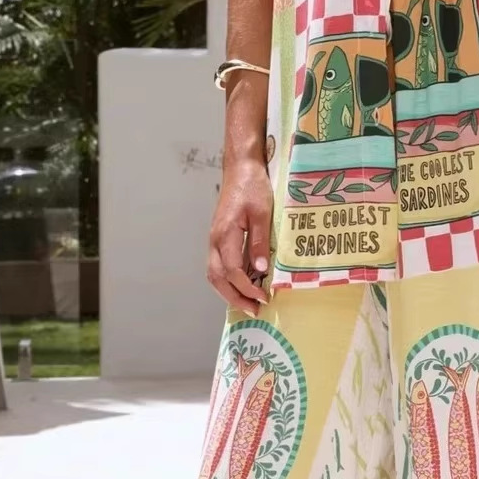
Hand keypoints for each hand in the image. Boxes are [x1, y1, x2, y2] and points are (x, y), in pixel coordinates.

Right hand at [208, 156, 272, 314]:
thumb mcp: (262, 213)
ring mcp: (214, 239)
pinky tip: (242, 285)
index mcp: (225, 234)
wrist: (240, 168)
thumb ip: (259, 242)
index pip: (233, 271)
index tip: (264, 297)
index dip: (247, 288)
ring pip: (214, 274)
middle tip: (253, 310)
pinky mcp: (218, 237)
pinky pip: (218, 265)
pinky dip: (227, 280)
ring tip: (247, 303)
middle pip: (217, 278)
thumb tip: (260, 269)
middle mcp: (215, 240)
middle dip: (235, 298)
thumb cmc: (252, 186)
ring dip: (229, 292)